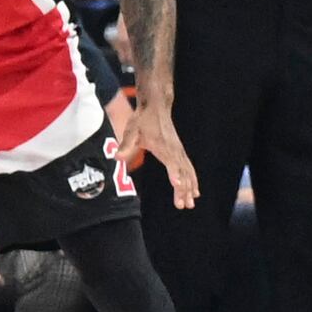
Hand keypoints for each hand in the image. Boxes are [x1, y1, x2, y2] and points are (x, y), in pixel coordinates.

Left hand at [109, 88, 199, 210]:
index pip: (171, 163)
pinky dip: (193, 180)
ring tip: (191, 203)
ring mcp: (179, 151)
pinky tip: (195, 190)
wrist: (156, 107)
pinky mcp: (179, 151)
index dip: (174, 175)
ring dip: (190, 187)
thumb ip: (125, 145)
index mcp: (164, 146)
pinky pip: (189, 168)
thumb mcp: (131, 130)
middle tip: (184, 205)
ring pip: (188, 172)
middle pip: (182, 172)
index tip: (178, 185)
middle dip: (184, 189)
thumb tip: (117, 158)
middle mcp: (174, 150)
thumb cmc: (142, 119)